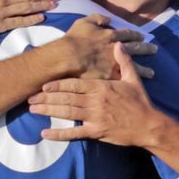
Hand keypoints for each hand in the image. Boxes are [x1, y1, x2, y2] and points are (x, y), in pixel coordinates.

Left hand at [28, 44, 166, 146]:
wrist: (148, 125)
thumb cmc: (140, 102)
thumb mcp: (133, 79)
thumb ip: (123, 61)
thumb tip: (118, 44)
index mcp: (101, 87)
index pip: (75, 84)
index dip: (57, 84)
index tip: (43, 84)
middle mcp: (95, 101)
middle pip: (66, 98)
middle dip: (46, 97)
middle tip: (30, 97)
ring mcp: (94, 117)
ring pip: (66, 113)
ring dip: (48, 111)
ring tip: (33, 109)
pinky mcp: (96, 132)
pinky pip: (74, 133)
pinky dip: (58, 134)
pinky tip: (45, 133)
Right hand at [60, 14, 155, 78]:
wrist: (69, 57)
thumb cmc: (74, 39)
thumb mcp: (84, 22)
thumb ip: (97, 18)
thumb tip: (109, 19)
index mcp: (110, 35)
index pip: (126, 34)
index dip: (135, 35)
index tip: (142, 36)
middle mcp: (116, 49)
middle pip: (135, 49)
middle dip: (146, 49)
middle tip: (155, 50)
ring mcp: (115, 64)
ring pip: (134, 66)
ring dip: (144, 69)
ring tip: (152, 73)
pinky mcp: (111, 76)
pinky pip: (124, 79)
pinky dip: (132, 82)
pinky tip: (137, 84)